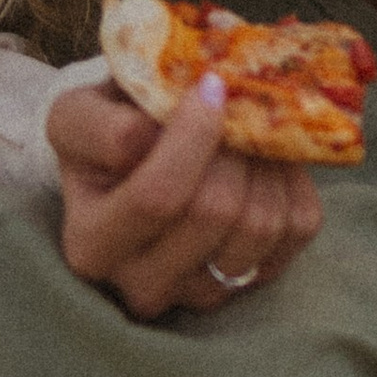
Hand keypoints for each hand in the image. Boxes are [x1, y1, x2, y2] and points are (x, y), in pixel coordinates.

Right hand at [48, 76, 322, 317]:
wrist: (136, 163)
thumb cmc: (107, 132)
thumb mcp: (78, 117)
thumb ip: (102, 124)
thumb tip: (165, 129)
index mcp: (91, 246)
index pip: (158, 196)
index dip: (194, 133)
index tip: (208, 84)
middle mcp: (144, 285)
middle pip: (215, 211)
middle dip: (232, 144)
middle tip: (232, 104)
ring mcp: (204, 292)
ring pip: (261, 223)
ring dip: (264, 161)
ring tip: (245, 127)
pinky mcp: (256, 279)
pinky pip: (298, 226)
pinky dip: (291, 180)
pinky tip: (263, 157)